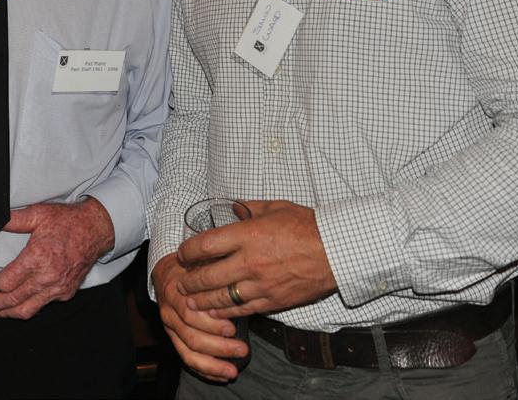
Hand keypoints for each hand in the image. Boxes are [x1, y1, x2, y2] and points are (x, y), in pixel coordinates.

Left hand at [0, 198, 114, 319]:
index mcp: (37, 258)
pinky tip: (19, 305)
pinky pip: (43, 305)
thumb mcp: (38, 214)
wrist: (96, 229)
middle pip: (13, 300)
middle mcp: (47, 277)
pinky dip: (28, 308)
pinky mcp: (66, 292)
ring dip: (8, 313)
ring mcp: (57, 288)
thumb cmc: (68, 221)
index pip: (7, 282)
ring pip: (27, 309)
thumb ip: (13, 220)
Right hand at [151, 254, 247, 381]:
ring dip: (212, 364)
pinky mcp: (175, 339)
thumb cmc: (189, 267)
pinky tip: (221, 376)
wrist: (166, 273)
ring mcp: (171, 328)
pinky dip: (205, 370)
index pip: (190, 313)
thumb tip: (234, 280)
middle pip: (191, 336)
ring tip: (233, 371)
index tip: (233, 328)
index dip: (211, 323)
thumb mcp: (198, 262)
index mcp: (175, 293)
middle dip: (218, 346)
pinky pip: (187, 359)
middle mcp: (170, 313)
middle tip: (242, 349)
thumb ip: (212, 273)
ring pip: (188, 352)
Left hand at [176, 200, 337, 316]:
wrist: (337, 251)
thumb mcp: (275, 208)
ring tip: (189, 301)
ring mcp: (260, 284)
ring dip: (201, 301)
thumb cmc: (307, 226)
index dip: (187, 251)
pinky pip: (242, 309)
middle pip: (207, 277)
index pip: (205, 245)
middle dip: (189, 281)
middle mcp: (249, 262)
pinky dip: (225, 312)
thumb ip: (249, 209)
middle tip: (180, 283)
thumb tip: (233, 207)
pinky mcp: (272, 301)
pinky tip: (214, 311)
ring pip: (221, 298)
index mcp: (247, 235)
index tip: (181, 254)